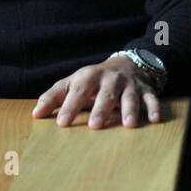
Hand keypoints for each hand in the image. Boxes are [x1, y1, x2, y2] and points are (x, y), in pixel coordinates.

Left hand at [32, 57, 161, 129]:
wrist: (125, 64)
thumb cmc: (92, 80)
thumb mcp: (72, 83)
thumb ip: (54, 97)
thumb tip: (35, 114)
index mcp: (89, 77)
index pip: (77, 92)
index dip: (69, 107)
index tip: (62, 124)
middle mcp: (110, 79)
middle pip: (105, 94)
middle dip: (100, 109)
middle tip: (94, 126)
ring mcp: (129, 85)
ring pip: (130, 96)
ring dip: (129, 109)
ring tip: (128, 125)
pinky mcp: (146, 90)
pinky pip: (151, 99)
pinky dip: (154, 108)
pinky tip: (154, 120)